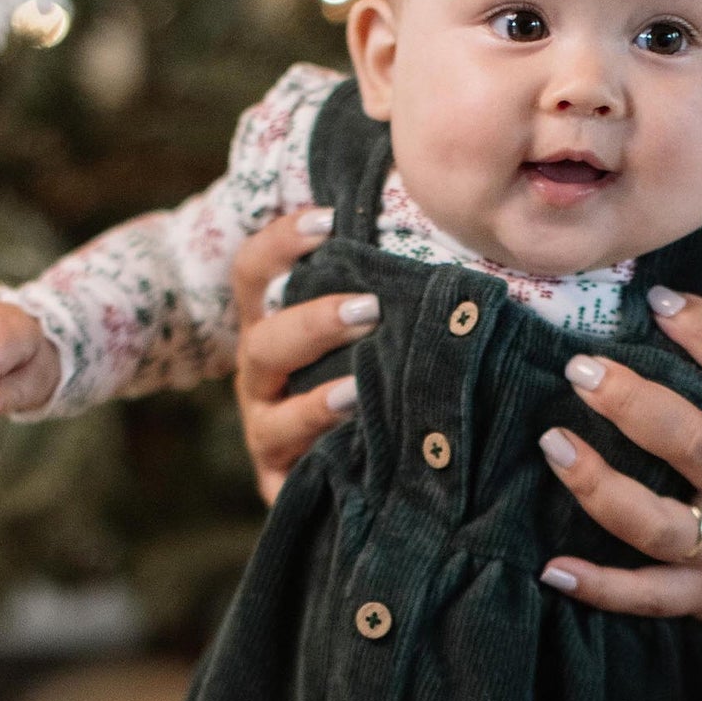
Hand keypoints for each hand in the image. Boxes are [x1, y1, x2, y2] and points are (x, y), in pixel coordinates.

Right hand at [231, 207, 380, 504]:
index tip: (328, 219)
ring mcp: (266, 430)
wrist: (357, 468)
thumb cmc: (367, 375)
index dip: (281, 243)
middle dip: (314, 325)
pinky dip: (324, 461)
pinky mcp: (280, 481)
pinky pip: (291, 474)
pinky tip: (361, 446)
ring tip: (358, 390)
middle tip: (370, 310)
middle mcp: (260, 376)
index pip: (254, 273)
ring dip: (317, 401)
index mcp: (270, 325)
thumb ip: (381, 288)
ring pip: (275, 415)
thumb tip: (447, 237)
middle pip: (265, 343)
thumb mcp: (364, 331)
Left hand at [538, 286, 701, 651]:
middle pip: (694, 444)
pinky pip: (646, 595)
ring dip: (600, 486)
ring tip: (552, 444)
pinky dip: (600, 586)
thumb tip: (663, 316)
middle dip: (635, 405)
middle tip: (582, 369)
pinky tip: (551, 568)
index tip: (658, 299)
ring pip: (659, 523)